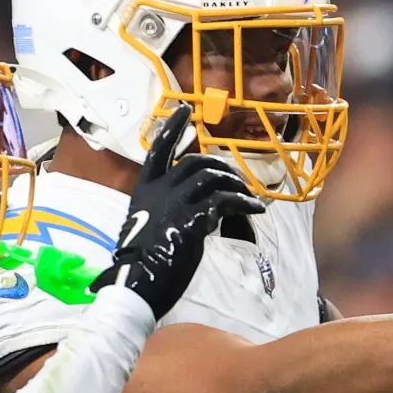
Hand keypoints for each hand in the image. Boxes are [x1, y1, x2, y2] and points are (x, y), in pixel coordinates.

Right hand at [91, 105, 260, 318]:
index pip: (159, 148)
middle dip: (222, 168)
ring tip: (249, 199)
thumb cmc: (143, 261)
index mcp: (145, 189)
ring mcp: (175, 203)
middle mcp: (160, 190)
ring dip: (236, 185)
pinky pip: (226, 200)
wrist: (137, 283)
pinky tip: (255, 210)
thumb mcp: (150, 225)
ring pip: (213, 176)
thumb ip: (169, 209)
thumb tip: (204, 208)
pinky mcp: (192, 219)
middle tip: (237, 182)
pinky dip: (244, 202)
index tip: (184, 110)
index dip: (172, 127)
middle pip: (196, 161)